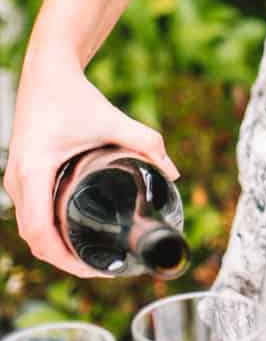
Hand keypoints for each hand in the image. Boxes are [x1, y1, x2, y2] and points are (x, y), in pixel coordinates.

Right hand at [3, 49, 178, 276]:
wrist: (46, 71)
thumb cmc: (74, 95)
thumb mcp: (111, 119)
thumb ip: (145, 141)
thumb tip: (174, 172)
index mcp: (34, 172)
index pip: (41, 234)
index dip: (67, 259)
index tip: (98, 268)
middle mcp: (17, 181)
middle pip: (35, 240)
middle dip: (66, 259)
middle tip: (105, 267)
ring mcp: (15, 180)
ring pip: (30, 229)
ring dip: (56, 248)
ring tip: (93, 257)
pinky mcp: (20, 175)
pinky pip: (30, 214)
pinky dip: (48, 231)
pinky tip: (73, 236)